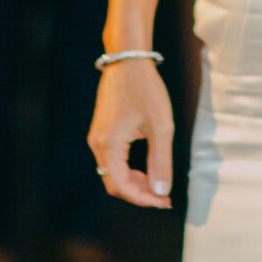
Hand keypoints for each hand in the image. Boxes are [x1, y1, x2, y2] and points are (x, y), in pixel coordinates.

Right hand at [88, 57, 174, 209]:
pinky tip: (146, 168)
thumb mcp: (161, 126)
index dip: (143, 199)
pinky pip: (111, 161)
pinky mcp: (101, 132)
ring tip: (158, 182)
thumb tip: (160, 191)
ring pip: (112, 173)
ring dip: (134, 183)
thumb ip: (161, 161)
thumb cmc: (146, 90)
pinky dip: (128, 170)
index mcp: (109, 145)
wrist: (128, 61)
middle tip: (164, 196)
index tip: (164, 200)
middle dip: (139, 194)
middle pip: (114, 184)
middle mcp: (97, 144)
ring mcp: (97, 137)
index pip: (121, 187)